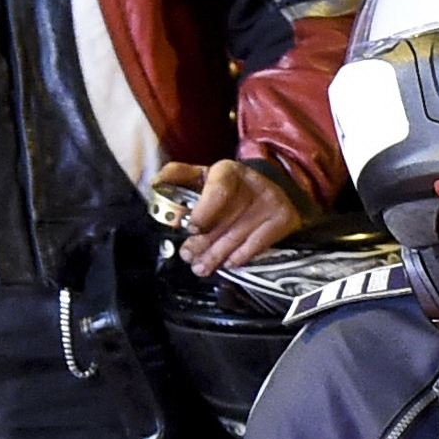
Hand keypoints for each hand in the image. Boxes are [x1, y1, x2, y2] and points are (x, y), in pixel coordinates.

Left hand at [179, 156, 303, 273]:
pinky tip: (227, 264)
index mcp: (228, 171)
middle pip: (224, 220)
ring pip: (237, 236)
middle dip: (203, 242)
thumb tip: (155, 183)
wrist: (269, 192)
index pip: (218, 190)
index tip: (191, 228)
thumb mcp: (203, 177)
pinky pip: (256, 245)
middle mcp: (253, 184)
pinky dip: (238, 257)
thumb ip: (179, 177)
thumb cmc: (226, 188)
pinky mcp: (283, 219)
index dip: (204, 211)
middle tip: (189, 256)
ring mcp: (270, 202)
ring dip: (215, 256)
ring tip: (200, 267)